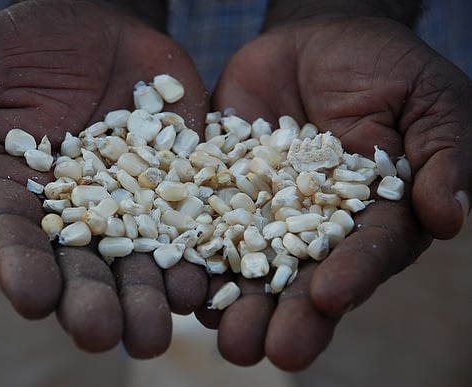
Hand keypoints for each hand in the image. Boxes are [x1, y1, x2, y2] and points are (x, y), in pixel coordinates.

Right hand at [0, 0, 208, 357]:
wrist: (104, 24)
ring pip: (136, 261)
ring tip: (156, 332)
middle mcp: (70, 211)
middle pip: (80, 266)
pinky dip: (193, 257)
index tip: (32, 299)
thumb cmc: (30, 42)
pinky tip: (202, 283)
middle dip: (91, 302)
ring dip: (147, 297)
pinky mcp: (174, 187)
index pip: (13, 239)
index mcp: (15, 192)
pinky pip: (185, 228)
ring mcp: (127, 203)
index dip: (21, 268)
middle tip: (104, 336)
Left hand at [205, 15, 471, 368]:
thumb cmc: (386, 68)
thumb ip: (442, 157)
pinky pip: (207, 225)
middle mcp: (317, 227)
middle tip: (261, 352)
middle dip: (284, 316)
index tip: (329, 299)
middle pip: (302, 279)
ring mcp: (266, 211)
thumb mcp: (430, 101)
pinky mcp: (225, 189)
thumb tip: (451, 218)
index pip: (365, 253)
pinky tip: (182, 282)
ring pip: (250, 266)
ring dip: (234, 302)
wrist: (319, 41)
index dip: (350, 276)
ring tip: (219, 334)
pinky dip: (195, 253)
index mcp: (372, 216)